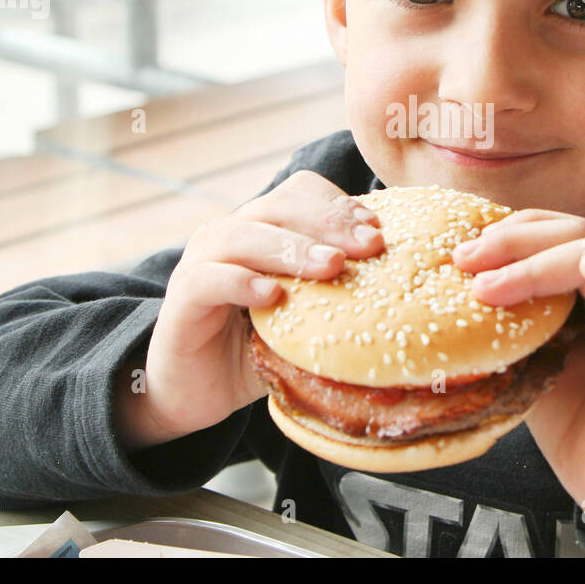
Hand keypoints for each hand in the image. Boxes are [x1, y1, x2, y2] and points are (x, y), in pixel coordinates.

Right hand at [115, 171, 384, 450]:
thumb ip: (335, 297)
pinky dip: (243, 282)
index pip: (300, 192)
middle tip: (369, 245)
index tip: (378, 229)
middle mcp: (230, 234)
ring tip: (332, 266)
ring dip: (293, 248)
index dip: (338, 204)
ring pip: (246, 235)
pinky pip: (211, 279)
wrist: (194, 391)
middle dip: (329, 221)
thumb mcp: (304, 319)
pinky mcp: (183, 298)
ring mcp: (202, 262)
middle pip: (280, 205)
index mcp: (263, 229)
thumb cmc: (255, 348)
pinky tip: (274, 295)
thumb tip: (401, 293)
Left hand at [452, 210, 584, 537]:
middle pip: (570, 232)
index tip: (460, 252)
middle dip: (513, 240)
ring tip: (489, 288)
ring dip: (538, 262)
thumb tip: (443, 289)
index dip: (507, 232)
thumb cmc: (566, 419)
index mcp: (581, 288)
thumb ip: (502, 319)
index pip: (549, 232)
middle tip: (465, 260)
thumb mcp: (520, 355)